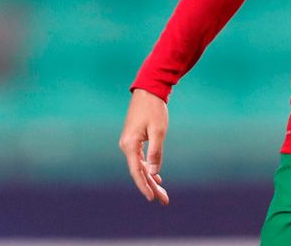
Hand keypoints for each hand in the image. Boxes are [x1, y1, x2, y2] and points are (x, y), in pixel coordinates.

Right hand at [118, 88, 170, 204]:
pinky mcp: (133, 139)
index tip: (153, 198)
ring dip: (151, 179)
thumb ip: (155, 152)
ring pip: (139, 166)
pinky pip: (139, 159)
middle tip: (164, 200)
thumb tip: (153, 173)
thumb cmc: (155, 109)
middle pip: (138, 172)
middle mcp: (126, 146)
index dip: (145, 186)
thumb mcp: (159, 131)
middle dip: (151, 186)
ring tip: (162, 193)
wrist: (148, 90)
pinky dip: (148, 168)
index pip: (137, 171)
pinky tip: (156, 177)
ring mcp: (128, 143)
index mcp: (129, 145)